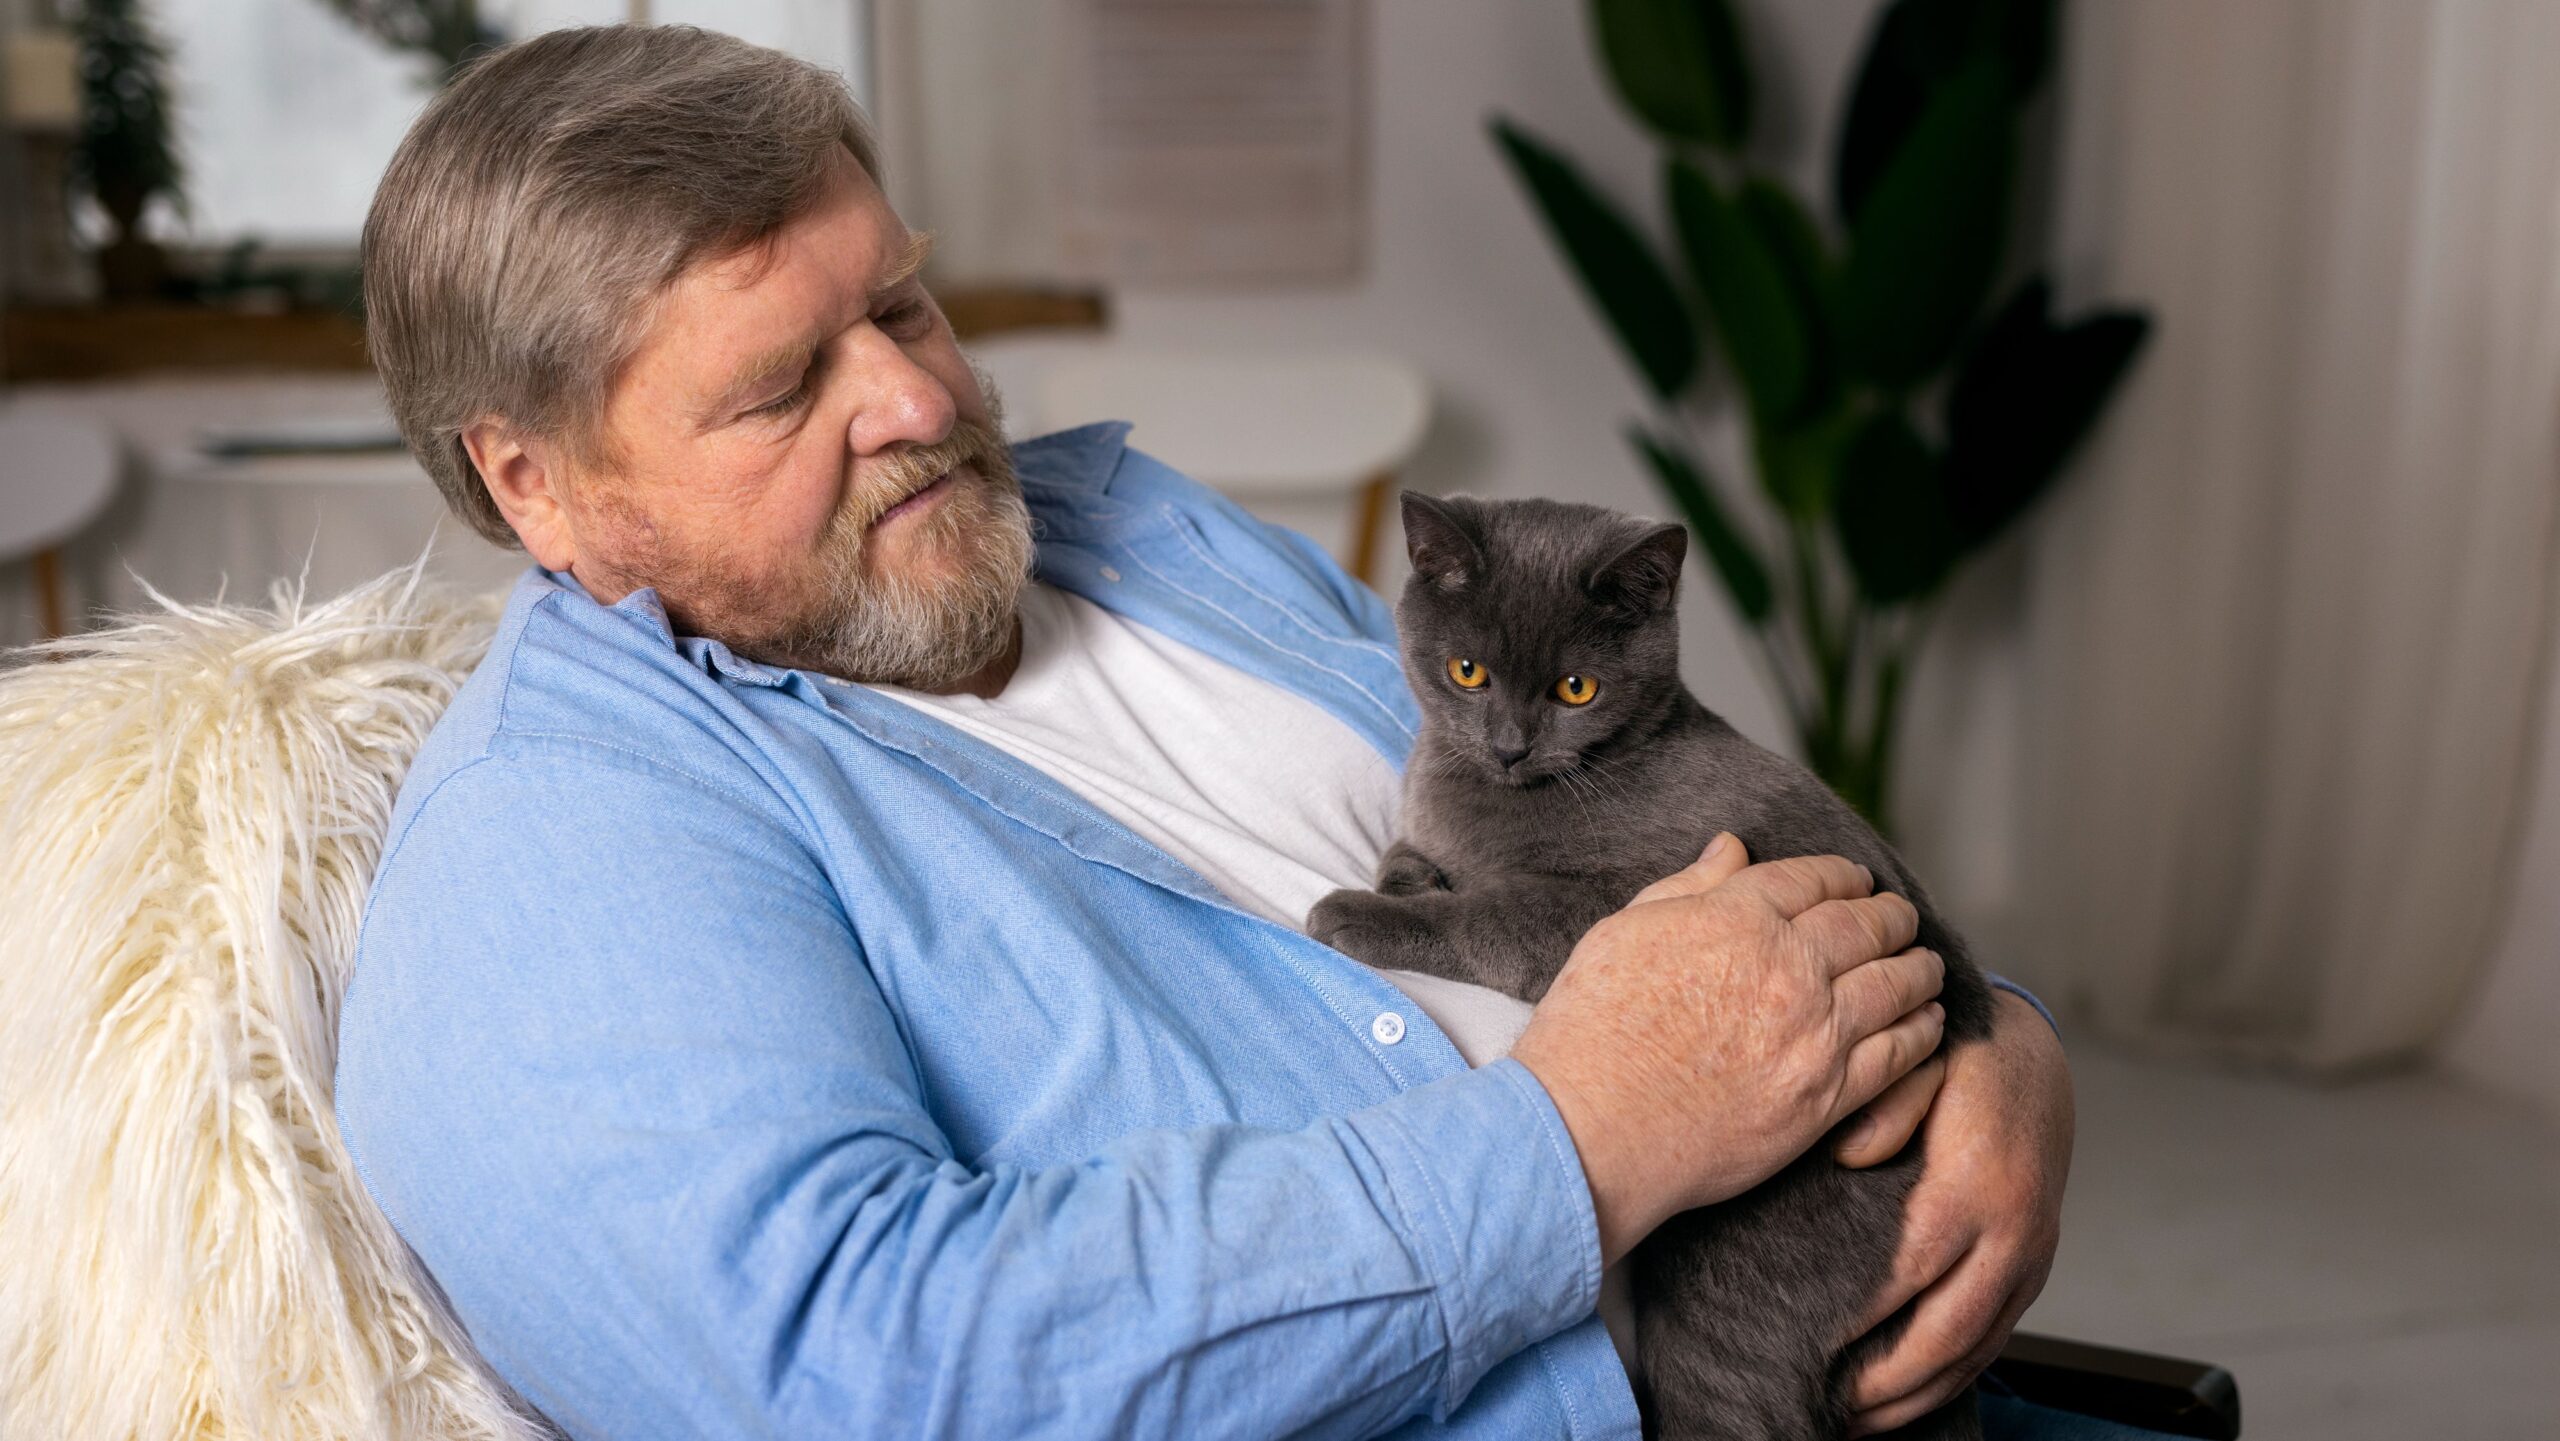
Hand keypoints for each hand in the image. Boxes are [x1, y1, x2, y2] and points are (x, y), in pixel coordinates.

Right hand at [1511, 834, 1946, 1264]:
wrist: (1592, 1127)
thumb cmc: (1591, 1029)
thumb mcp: (1625, 932)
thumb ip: (1688, 886)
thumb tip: (1731, 847)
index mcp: (1737, 917)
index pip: (1813, 879)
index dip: (1842, 875)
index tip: (1856, 880)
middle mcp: (1788, 966)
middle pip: (1866, 925)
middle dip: (1890, 916)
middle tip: (1899, 917)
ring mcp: (1815, 1032)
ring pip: (1896, 984)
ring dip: (1917, 967)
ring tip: (1924, 965)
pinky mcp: (1827, 1095)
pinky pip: (1898, 1054)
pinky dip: (1923, 1032)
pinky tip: (1929, 1024)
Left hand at [1840, 989, 2074, 1435]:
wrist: (2033, 1057)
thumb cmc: (1960, 1060)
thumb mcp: (1922, 1062)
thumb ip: (1885, 1104)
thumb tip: (1848, 1155)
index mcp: (1979, 1186)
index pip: (1913, 1270)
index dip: (1865, 1318)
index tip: (1811, 1348)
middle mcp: (2015, 1232)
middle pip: (1949, 1331)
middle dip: (1888, 1382)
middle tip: (1825, 1407)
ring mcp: (2032, 1256)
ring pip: (1977, 1349)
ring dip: (1919, 1395)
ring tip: (1855, 1423)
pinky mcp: (2035, 1268)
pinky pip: (1995, 1339)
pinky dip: (1952, 1378)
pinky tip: (1908, 1397)